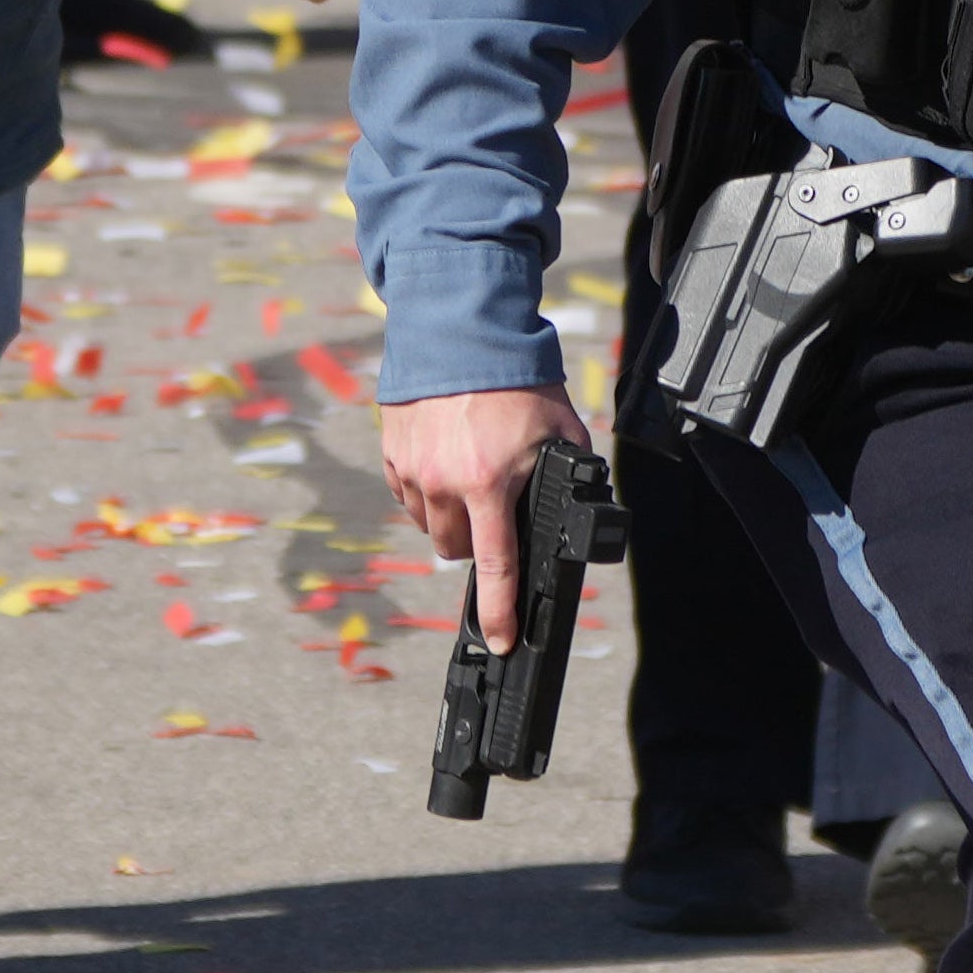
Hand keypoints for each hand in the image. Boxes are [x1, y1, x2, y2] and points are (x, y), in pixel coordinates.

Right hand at [378, 377, 595, 637]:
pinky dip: (428, 492)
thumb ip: (569, 472)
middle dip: (476, 544)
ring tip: (473, 479)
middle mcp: (445, 483)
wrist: (460, 332)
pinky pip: (408, 497)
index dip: (500, 610)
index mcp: (490, 481)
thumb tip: (579, 508)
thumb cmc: (516, 380)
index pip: (496, 564)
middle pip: (456, 550)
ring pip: (432, 526)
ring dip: (451, 518)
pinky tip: (446, 464)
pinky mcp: (393, 455)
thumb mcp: (561, 427)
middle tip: (494, 513)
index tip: (500, 640)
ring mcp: (413, 470)